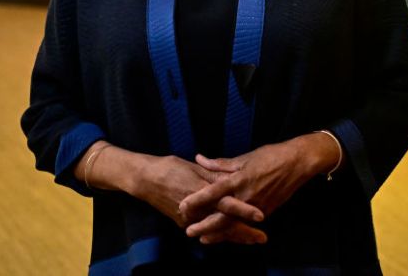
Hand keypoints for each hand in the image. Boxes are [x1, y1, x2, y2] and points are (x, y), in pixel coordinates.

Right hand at [132, 155, 265, 244]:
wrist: (144, 180)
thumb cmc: (170, 168)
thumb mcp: (194, 168)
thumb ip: (213, 175)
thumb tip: (231, 178)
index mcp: (202, 193)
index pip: (227, 204)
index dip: (244, 211)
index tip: (261, 217)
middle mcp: (197, 210)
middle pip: (224, 225)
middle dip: (244, 233)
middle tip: (262, 238)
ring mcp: (190, 220)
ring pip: (216, 231)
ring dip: (234, 236)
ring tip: (252, 240)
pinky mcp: (184, 223)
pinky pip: (205, 230)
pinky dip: (219, 234)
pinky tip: (231, 236)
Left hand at [179, 133, 338, 243]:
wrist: (297, 164)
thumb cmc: (270, 156)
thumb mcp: (244, 158)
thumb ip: (220, 164)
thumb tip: (200, 159)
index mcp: (239, 179)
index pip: (213, 192)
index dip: (197, 200)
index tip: (183, 206)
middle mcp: (246, 196)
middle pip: (221, 216)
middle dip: (204, 226)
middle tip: (188, 232)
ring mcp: (256, 206)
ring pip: (233, 224)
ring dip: (217, 233)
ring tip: (203, 238)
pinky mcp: (265, 211)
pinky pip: (245, 224)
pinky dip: (233, 230)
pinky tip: (224, 234)